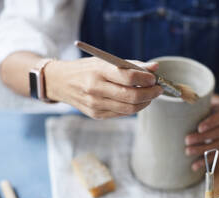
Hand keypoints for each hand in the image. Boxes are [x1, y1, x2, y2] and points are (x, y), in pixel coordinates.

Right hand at [44, 57, 162, 118]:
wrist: (60, 82)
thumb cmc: (86, 69)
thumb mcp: (105, 61)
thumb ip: (131, 64)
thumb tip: (155, 67)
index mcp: (98, 71)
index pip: (129, 76)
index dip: (146, 78)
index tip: (154, 78)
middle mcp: (96, 89)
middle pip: (132, 96)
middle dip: (150, 93)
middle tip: (158, 89)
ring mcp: (95, 104)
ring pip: (129, 108)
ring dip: (145, 102)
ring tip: (150, 95)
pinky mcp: (96, 114)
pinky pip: (121, 113)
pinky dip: (133, 108)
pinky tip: (137, 101)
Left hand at [185, 95, 218, 170]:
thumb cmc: (217, 105)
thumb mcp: (212, 100)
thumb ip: (201, 103)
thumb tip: (182, 99)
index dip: (210, 123)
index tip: (199, 127)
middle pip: (217, 134)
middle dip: (202, 139)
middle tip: (187, 140)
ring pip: (217, 146)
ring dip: (202, 151)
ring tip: (188, 152)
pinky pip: (216, 156)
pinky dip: (205, 161)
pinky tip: (194, 166)